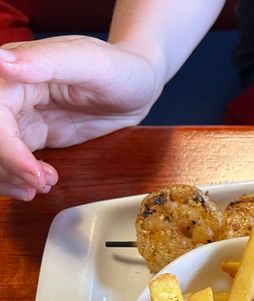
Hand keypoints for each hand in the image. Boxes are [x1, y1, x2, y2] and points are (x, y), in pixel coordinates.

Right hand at [0, 35, 161, 200]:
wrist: (139, 85)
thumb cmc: (118, 67)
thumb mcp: (88, 61)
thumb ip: (45, 61)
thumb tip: (1, 61)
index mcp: (14, 71)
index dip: (6, 147)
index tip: (33, 172)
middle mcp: (12, 93)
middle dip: (8, 166)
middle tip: (41, 183)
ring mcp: (22, 116)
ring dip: (10, 176)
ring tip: (44, 186)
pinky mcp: (34, 135)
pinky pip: (14, 159)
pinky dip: (20, 176)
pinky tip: (43, 184)